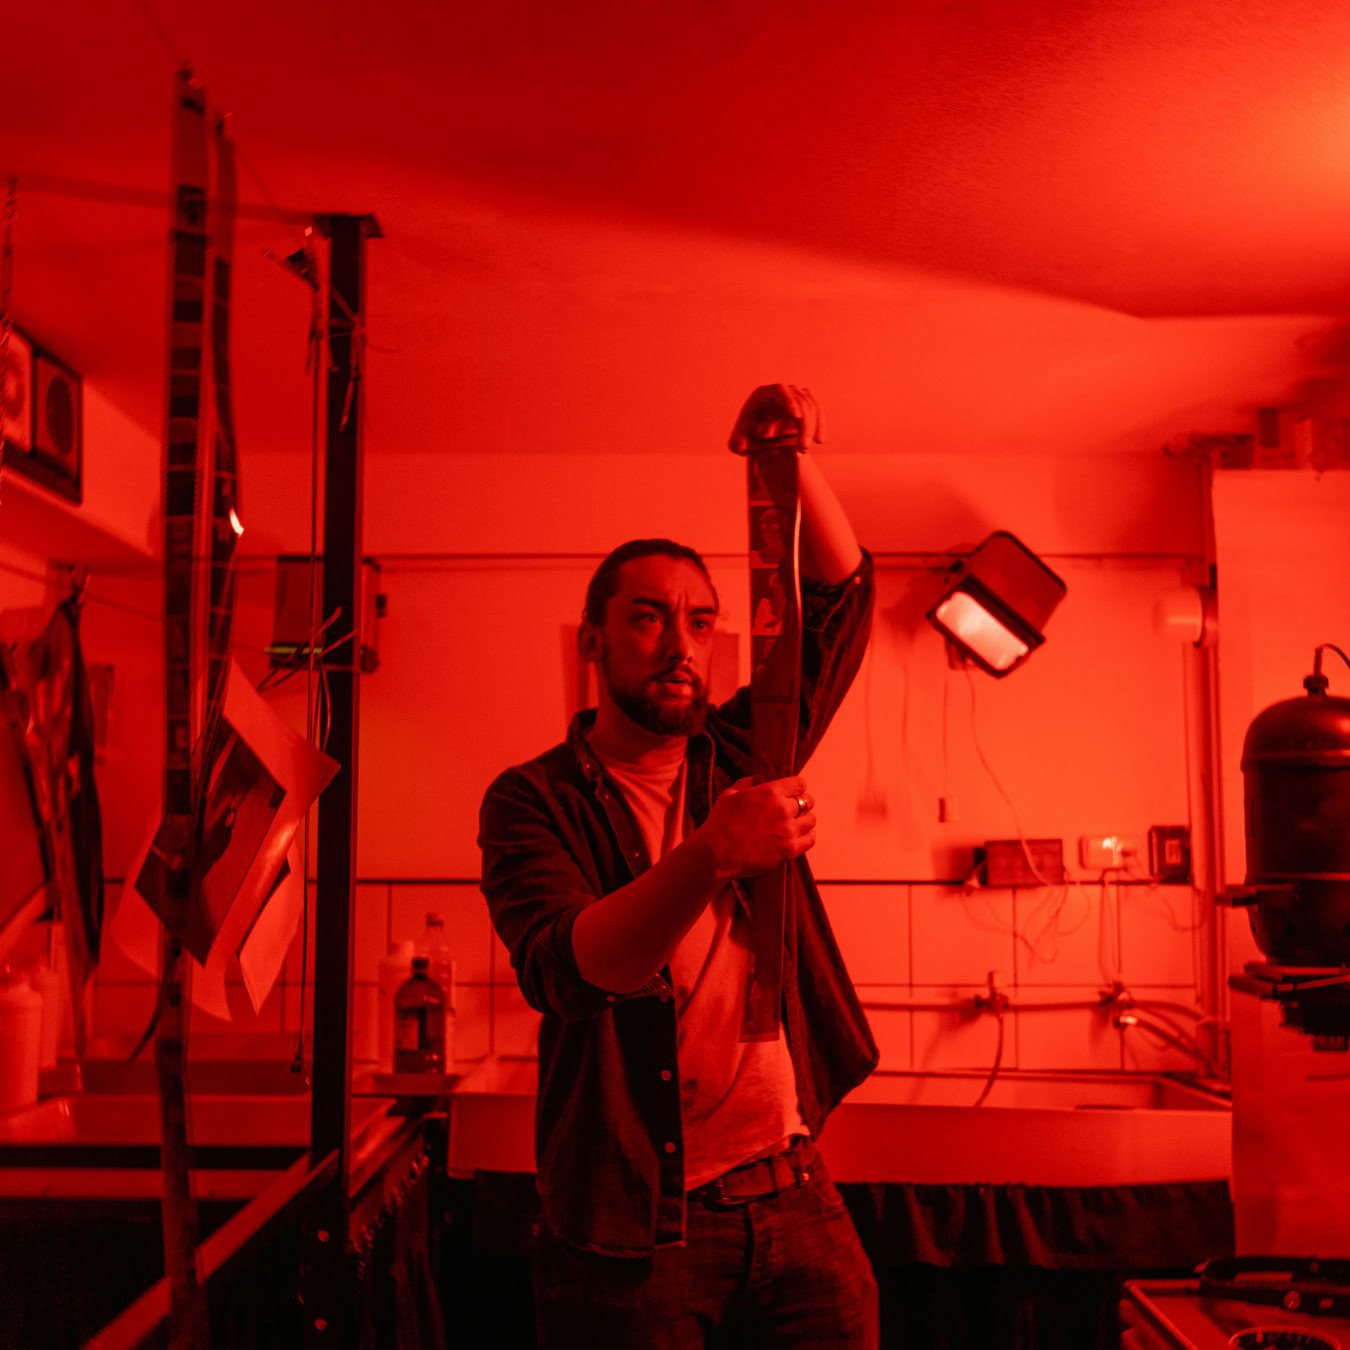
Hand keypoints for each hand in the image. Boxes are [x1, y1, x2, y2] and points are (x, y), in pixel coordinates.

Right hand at [691, 775, 815, 880]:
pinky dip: (806, 837)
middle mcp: (783, 809)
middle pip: (807, 802)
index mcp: (770, 792)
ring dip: (804, 820)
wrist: (716, 854)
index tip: (794, 792)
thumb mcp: (730, 794)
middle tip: (794, 810)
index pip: (799, 784)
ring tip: (795, 824)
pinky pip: (810, 840)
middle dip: (801, 804)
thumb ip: (747, 784)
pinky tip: (798, 837)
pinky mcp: (789, 850)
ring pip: (811, 820)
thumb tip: (757, 779)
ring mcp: (788, 831)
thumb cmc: (720, 822)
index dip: (797, 787)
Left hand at [728, 384, 822, 455]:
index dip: (789, 400)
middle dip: (804, 425)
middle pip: (798, 401)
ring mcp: (794, 396)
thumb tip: (742, 446)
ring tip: (804, 450)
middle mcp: (781, 391)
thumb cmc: (746, 435)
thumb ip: (736, 445)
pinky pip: (816, 410)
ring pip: (810, 407)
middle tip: (803, 448)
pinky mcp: (804, 404)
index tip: (796, 417)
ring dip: (811, 428)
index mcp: (763, 394)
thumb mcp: (737, 442)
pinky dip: (820, 424)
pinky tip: (820, 440)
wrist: (758, 433)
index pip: (779, 390)